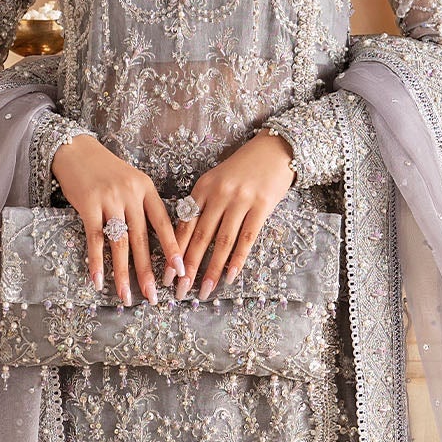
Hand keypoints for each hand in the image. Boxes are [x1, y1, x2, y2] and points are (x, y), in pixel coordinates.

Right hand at [50, 133, 185, 304]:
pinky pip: (94, 239)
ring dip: (122, 273)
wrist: (75, 149)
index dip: (172, 248)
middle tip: (153, 296)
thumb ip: (143, 206)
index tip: (180, 271)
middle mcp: (130, 193)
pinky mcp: (87, 204)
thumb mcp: (132, 181)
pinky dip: (96, 262)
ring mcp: (109, 199)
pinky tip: (98, 281)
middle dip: (147, 271)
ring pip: (119, 242)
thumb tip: (156, 241)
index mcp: (146, 188)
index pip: (164, 222)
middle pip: (142, 238)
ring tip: (125, 296)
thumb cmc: (105, 170)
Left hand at [171, 131, 296, 300]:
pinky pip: (247, 238)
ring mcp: (241, 200)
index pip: (184, 226)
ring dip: (212, 270)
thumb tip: (186, 241)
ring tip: (204, 291)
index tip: (166, 275)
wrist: (274, 150)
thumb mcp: (216, 181)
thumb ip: (202, 205)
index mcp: (202, 188)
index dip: (174, 253)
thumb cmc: (242, 169)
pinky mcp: (262, 206)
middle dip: (189, 268)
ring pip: (222, 242)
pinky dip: (238, 259)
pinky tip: (230, 276)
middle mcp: (219, 194)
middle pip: (200, 237)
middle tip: (180, 291)